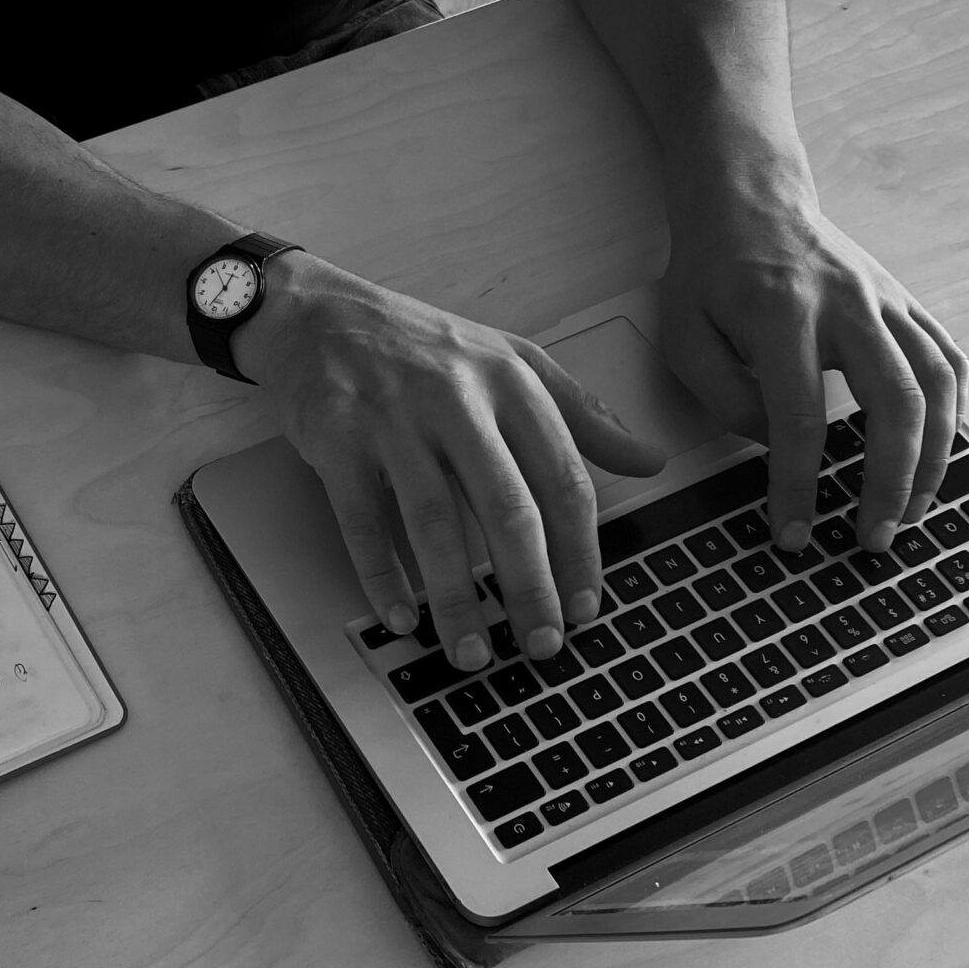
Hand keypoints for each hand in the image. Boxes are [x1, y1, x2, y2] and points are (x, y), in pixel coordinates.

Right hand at [231, 253, 665, 671]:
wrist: (317, 314)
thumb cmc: (421, 345)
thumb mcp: (511, 362)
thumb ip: (581, 414)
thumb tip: (650, 459)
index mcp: (509, 381)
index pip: (561, 476)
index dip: (579, 550)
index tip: (586, 606)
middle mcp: (455, 398)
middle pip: (506, 507)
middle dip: (529, 587)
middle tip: (540, 645)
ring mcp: (393, 419)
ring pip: (435, 521)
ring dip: (455, 598)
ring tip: (470, 652)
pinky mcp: (338, 438)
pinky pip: (363, 520)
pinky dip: (381, 575)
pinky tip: (400, 615)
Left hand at [653, 170, 967, 555]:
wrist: (751, 198)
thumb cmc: (713, 270)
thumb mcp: (684, 332)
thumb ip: (724, 396)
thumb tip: (775, 444)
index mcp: (782, 313)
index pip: (799, 416)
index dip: (798, 484)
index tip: (794, 532)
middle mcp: (846, 304)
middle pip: (893, 403)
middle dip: (890, 482)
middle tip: (873, 537)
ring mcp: (885, 301)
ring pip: (936, 385)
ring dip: (933, 458)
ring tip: (909, 511)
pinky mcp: (905, 302)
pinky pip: (948, 360)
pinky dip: (952, 413)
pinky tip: (937, 453)